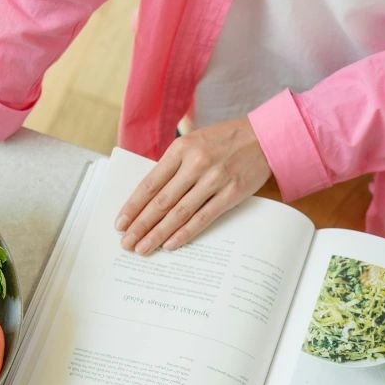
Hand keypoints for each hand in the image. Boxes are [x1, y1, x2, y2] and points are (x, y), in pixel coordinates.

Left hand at [115, 117, 271, 254]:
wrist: (265, 137)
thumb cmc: (224, 141)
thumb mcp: (194, 142)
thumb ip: (173, 166)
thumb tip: (149, 198)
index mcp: (181, 149)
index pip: (150, 183)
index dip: (133, 206)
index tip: (120, 223)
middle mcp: (196, 163)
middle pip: (161, 202)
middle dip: (140, 226)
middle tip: (126, 243)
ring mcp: (214, 179)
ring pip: (179, 213)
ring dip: (158, 234)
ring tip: (143, 248)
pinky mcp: (231, 193)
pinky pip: (203, 218)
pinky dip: (184, 233)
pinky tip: (170, 244)